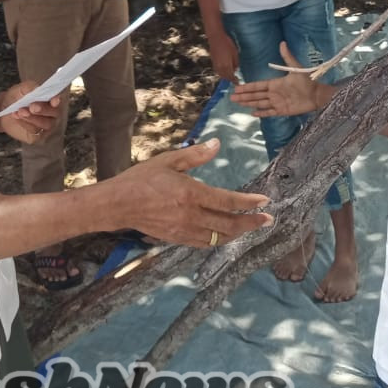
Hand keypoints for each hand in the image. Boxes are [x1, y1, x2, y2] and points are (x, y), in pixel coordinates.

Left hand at [0, 81, 60, 144]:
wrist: (3, 110)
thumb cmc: (16, 97)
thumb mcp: (21, 89)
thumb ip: (30, 88)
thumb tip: (37, 90)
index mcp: (51, 99)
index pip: (59, 100)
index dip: (57, 100)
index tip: (54, 100)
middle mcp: (52, 114)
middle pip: (54, 113)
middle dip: (43, 110)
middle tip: (32, 107)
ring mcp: (46, 126)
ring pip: (45, 124)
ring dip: (32, 117)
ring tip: (20, 111)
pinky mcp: (37, 136)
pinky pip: (35, 132)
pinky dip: (25, 124)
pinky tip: (17, 117)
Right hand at [108, 138, 272, 245]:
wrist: (119, 204)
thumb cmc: (142, 178)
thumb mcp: (169, 160)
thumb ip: (195, 155)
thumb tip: (217, 144)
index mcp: (190, 194)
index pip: (227, 201)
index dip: (249, 203)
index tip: (265, 202)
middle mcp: (190, 215)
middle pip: (228, 224)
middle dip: (251, 223)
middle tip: (268, 220)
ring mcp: (184, 230)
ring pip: (218, 237)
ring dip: (237, 233)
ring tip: (250, 227)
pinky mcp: (177, 238)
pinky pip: (204, 243)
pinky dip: (219, 240)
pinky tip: (225, 235)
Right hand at [207, 30, 239, 81]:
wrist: (216, 37)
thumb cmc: (227, 44)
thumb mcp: (235, 53)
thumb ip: (236, 63)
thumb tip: (236, 69)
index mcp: (226, 66)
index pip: (231, 77)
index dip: (235, 81)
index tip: (238, 83)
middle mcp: (220, 68)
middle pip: (225, 77)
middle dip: (230, 79)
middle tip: (235, 80)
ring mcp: (215, 65)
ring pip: (221, 75)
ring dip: (225, 77)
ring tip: (230, 76)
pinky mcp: (213, 62)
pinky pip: (218, 71)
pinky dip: (222, 73)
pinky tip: (225, 71)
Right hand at [231, 42, 319, 115]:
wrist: (317, 94)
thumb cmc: (307, 81)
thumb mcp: (296, 68)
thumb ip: (287, 57)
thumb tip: (282, 43)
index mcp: (275, 84)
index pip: (258, 86)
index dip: (247, 87)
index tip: (237, 87)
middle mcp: (274, 94)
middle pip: (255, 95)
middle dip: (244, 96)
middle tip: (232, 97)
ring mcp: (277, 102)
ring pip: (259, 103)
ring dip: (248, 103)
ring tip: (237, 103)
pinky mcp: (282, 111)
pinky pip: (269, 112)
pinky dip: (261, 113)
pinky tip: (252, 113)